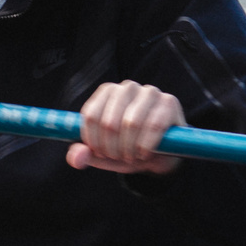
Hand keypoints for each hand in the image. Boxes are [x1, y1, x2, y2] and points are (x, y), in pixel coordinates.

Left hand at [67, 79, 183, 174]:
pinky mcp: (169, 102)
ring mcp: (150, 92)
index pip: (91, 115)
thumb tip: (77, 157)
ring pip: (131, 123)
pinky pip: (153, 125)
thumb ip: (83, 154)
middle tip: (118, 157)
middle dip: (112, 148)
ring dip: (129, 148)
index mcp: (107, 93)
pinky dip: (146, 146)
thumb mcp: (102, 154)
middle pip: (109, 122)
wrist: (160, 155)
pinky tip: (145, 153)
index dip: (93, 140)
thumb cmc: (127, 149)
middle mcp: (127, 87)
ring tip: (131, 156)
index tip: (100, 153)